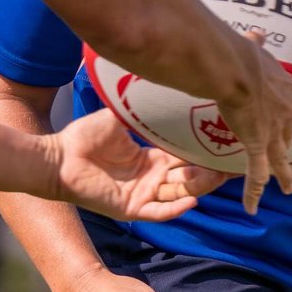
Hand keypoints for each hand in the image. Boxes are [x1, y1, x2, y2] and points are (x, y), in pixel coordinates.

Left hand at [52, 108, 225, 220]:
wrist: (57, 158)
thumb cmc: (84, 136)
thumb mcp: (120, 115)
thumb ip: (142, 106)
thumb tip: (162, 79)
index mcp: (152, 157)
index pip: (187, 156)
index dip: (206, 151)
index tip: (227, 142)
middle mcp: (152, 177)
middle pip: (190, 177)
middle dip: (211, 171)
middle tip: (234, 162)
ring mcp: (143, 194)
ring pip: (180, 195)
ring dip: (199, 187)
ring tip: (218, 176)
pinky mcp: (131, 209)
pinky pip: (159, 212)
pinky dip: (176, 208)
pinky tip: (192, 200)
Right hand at [218, 32, 291, 214]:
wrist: (235, 68)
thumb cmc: (240, 54)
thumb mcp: (252, 47)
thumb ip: (254, 44)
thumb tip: (256, 34)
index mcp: (282, 86)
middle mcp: (282, 111)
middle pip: (288, 132)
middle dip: (288, 143)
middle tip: (289, 154)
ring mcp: (272, 130)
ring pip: (280, 158)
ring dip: (284, 174)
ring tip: (290, 189)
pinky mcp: (257, 145)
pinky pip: (256, 174)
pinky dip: (254, 191)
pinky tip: (252, 207)